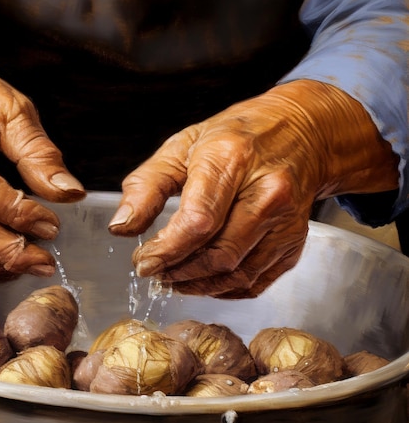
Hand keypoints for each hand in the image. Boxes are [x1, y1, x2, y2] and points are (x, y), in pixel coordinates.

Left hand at [108, 80, 398, 297]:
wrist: (301, 132)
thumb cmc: (235, 138)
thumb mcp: (180, 147)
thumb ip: (146, 186)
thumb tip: (121, 227)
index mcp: (232, 159)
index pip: (198, 222)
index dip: (165, 250)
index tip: (142, 260)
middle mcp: (267, 191)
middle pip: (218, 254)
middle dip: (177, 271)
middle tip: (152, 271)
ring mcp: (286, 219)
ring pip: (237, 274)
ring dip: (197, 285)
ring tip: (172, 278)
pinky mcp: (295, 241)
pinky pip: (256, 281)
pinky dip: (223, 289)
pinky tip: (202, 281)